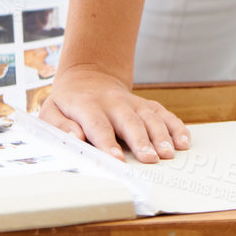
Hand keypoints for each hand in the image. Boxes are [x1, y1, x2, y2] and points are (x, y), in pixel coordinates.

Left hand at [38, 63, 190, 163]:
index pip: (98, 125)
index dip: (107, 143)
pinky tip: (184, 141)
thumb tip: (75, 138)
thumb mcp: (51, 111)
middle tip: (151, 159)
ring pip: (150, 116)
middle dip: (141, 140)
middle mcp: (113, 102)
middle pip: (129, 120)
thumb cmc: (68, 103)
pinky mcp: (145, 104)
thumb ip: (60, 126)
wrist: (88, 76)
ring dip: (161, 135)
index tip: (116, 160)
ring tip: (169, 153)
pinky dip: (176, 126)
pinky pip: (163, 113)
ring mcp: (132, 102)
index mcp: (86, 105)